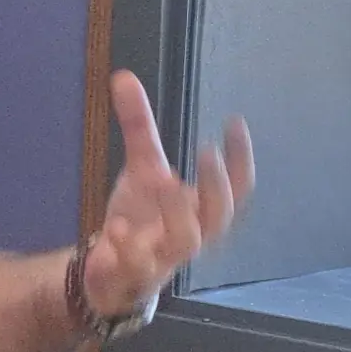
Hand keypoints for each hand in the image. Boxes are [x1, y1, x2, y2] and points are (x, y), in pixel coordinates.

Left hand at [85, 71, 254, 315]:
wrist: (111, 274)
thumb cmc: (140, 221)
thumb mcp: (141, 172)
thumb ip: (138, 129)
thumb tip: (123, 76)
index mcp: (199, 210)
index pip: (235, 187)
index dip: (239, 158)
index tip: (235, 122)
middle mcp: (190, 235)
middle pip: (219, 216)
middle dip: (217, 185)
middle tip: (207, 150)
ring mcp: (164, 258)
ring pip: (185, 242)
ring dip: (178, 212)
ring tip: (165, 182)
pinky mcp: (133, 275)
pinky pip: (137, 265)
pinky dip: (128, 247)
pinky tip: (116, 227)